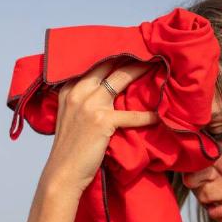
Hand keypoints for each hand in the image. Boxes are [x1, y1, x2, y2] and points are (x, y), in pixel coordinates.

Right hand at [41, 57, 157, 195]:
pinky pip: (131, 115)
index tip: (129, 48)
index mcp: (68, 89)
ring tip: (157, 66)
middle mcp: (78, 92)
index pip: (92, 64)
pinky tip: (159, 115)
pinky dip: (147, 116)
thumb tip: (106, 94)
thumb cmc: (69, 150)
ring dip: (140, 71)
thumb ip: (81, 102)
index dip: (112, 55)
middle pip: (108, 66)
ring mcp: (89, 105)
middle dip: (129, 56)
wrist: (63, 173)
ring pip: (120, 79)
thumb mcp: (69, 118)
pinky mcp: (102, 121)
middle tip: (148, 51)